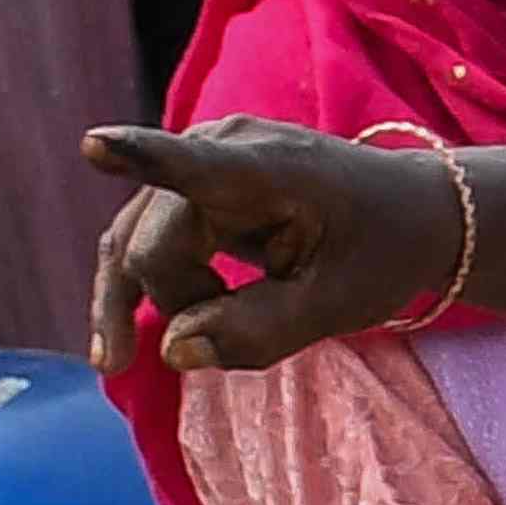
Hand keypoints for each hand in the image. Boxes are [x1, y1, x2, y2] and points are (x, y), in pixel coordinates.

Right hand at [86, 116, 475, 372]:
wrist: (410, 210)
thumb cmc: (382, 251)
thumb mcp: (338, 306)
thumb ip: (259, 332)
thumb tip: (172, 351)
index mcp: (268, 170)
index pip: (195, 166)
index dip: (141, 158)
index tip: (95, 146)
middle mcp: (218, 150)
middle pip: (150, 245)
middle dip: (178, 304)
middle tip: (238, 330)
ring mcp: (197, 162)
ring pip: (130, 244)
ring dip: (143, 302)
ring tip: (130, 358)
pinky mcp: (188, 186)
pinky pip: (142, 242)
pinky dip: (145, 291)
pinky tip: (125, 345)